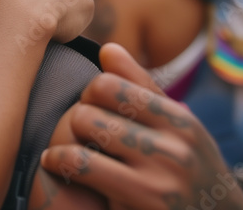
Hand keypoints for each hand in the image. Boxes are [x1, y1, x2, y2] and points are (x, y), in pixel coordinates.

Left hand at [40, 44, 242, 209]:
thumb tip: (106, 48)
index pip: (111, 81)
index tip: (91, 111)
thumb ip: (142, 93)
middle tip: (78, 134)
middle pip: (94, 100)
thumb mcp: (177, 136)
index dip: (91, 94)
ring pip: (84, 123)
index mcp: (181, 122)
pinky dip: (57, 159)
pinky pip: (79, 161)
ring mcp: (160, 174)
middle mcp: (175, 144)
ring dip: (66, 136)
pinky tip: (56, 163)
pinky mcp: (144, 199)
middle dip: (78, 115)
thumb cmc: (187, 181)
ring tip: (65, 149)